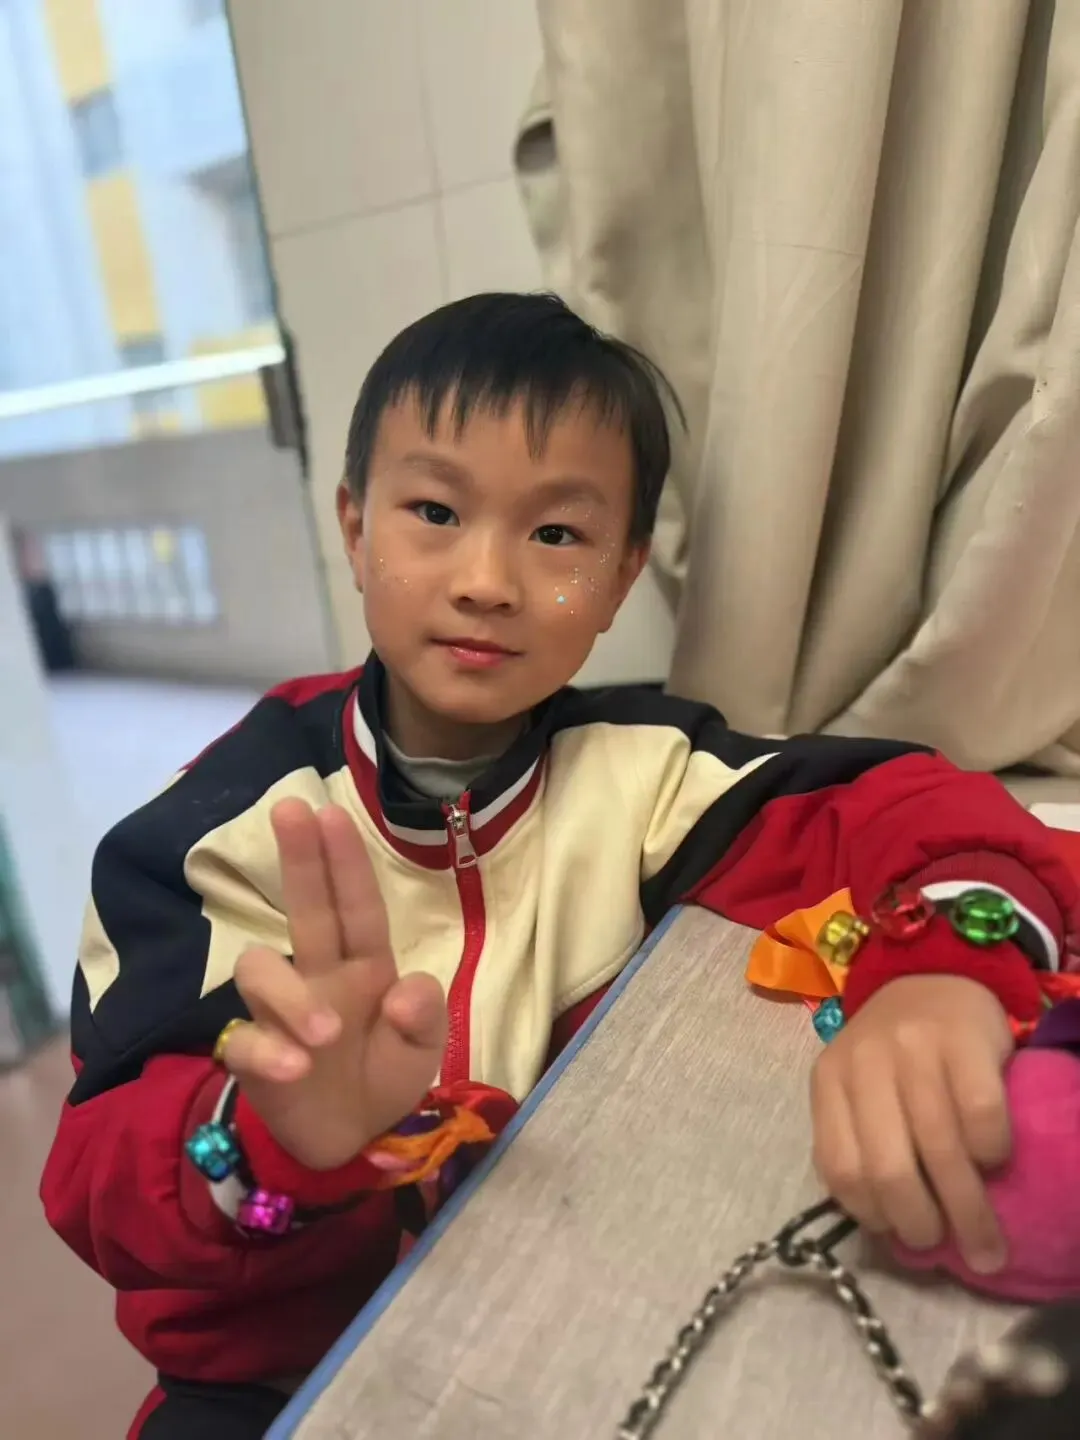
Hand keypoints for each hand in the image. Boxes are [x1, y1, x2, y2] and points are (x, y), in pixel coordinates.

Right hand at [222, 799, 446, 1170]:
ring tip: (325, 1036)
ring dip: (291, 998)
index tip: (331, 813)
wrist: (348, 1141)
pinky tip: (294, 1068)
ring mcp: (281, 1012)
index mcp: (366, 966)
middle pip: (305, 908)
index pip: (356, 906)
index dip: (345, 862)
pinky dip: (268, 1051)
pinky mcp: (253, 1055)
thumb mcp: (423, 1050)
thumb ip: (425, 1016)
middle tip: (290, 809)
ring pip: (260, 968)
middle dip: (299, 858)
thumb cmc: (385, 1075)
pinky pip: (245, 1039)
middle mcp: (319, 976)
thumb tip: (405, 989)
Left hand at [811, 973, 1013, 1274]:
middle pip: (888, 1166)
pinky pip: (981, 1116)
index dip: (870, 1215)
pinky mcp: (964, 1039)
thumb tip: (890, 1228)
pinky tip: (995, 1162)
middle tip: (945, 1249)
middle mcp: (864, 1061)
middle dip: (920, 1224)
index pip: (838, 1166)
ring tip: (984, 1244)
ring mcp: (914, 1047)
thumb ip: (862, 1138)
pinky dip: (992, 1153)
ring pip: (939, 1148)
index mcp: (828, 1079)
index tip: (899, 1240)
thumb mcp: (860, 1086)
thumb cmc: (897, 1051)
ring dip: (967, 1211)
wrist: (935, 976)